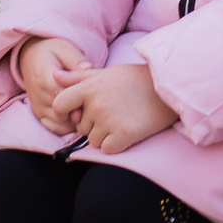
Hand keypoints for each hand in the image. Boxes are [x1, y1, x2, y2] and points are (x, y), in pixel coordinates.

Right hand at [16, 37, 88, 133]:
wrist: (30, 56)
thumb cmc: (51, 51)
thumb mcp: (64, 48)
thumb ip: (76, 59)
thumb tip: (89, 68)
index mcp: (44, 76)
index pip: (63, 95)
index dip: (80, 99)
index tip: (94, 96)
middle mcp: (38, 94)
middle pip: (63, 112)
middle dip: (81, 111)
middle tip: (94, 104)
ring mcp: (37, 105)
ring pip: (60, 123)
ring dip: (75, 120)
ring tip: (87, 109)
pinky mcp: (38, 113)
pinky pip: (54, 127)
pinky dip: (67, 126)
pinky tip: (76, 116)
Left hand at [50, 62, 177, 155]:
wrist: (167, 87)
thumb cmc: (135, 79)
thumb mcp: (106, 73)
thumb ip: (78, 78)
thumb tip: (54, 76)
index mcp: (89, 87)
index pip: (59, 105)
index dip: (65, 112)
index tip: (75, 114)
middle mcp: (96, 104)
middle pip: (80, 127)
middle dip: (93, 124)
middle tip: (113, 112)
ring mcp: (110, 120)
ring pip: (93, 140)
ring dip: (104, 136)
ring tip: (121, 120)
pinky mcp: (124, 134)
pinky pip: (107, 149)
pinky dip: (115, 145)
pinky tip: (126, 132)